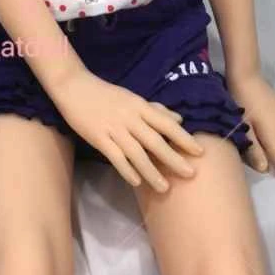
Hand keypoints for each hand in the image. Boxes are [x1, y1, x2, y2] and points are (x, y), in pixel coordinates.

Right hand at [52, 67, 204, 191]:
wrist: (75, 87)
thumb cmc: (106, 94)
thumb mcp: (132, 98)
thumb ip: (155, 109)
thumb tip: (179, 120)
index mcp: (139, 105)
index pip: (166, 123)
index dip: (183, 138)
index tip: (199, 151)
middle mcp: (129, 117)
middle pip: (155, 141)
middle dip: (174, 158)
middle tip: (190, 174)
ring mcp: (113, 128)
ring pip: (136, 153)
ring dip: (152, 171)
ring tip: (165, 187)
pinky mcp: (98, 137)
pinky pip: (115, 157)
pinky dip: (127, 170)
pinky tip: (137, 182)